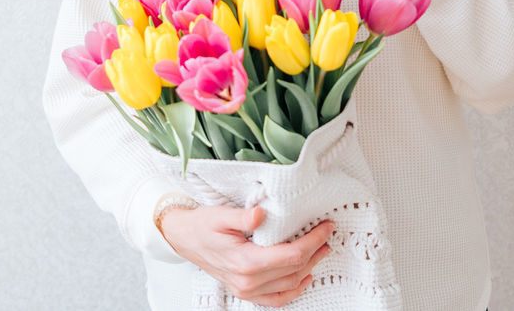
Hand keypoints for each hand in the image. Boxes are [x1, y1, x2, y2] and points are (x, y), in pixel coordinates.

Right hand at [159, 204, 333, 307]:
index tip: (326, 227)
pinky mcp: (246, 292)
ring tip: (322, 250)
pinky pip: (276, 299)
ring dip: (309, 268)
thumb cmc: (202, 225)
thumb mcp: (220, 215)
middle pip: (293, 270)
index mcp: (245, 262)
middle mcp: (247, 281)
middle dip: (315, 251)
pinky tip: (304, 277)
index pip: (290, 255)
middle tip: (328, 234)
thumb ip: (242, 217)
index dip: (313, 241)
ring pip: (288, 284)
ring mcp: (246, 290)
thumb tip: (260, 215)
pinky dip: (293, 290)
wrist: (185, 238)